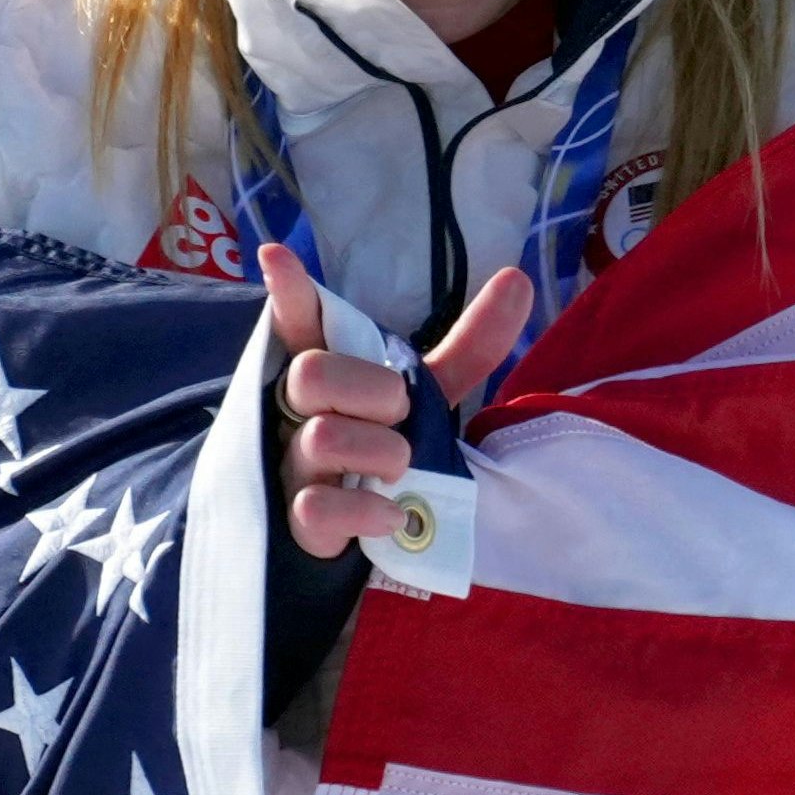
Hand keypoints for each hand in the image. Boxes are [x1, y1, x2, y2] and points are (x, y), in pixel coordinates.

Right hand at [261, 242, 529, 558]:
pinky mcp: (297, 523)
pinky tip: (393, 514)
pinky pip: (317, 508)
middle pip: (311, 375)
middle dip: (371, 391)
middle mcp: (297, 414)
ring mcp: (292, 467)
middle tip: (400, 413)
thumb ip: (468, 347)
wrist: (366, 538)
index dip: (290, 294)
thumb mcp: (428, 399)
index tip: (277, 256)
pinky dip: (366, 509)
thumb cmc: (386, 453)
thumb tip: (517, 279)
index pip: (298, 324)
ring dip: (380, 451)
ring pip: (322, 439)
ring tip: (402, 469)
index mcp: (327, 376)